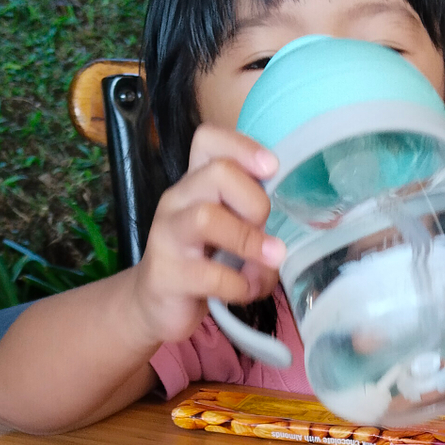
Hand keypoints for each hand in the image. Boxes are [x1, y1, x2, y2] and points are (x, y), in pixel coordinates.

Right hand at [128, 125, 284, 345]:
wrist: (157, 305)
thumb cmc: (203, 262)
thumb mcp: (230, 231)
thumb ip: (253, 220)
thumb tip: (287, 233)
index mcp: (195, 183)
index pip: (207, 139)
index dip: (243, 146)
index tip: (271, 168)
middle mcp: (177, 201)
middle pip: (217, 173)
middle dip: (255, 200)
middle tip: (266, 227)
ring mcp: (167, 236)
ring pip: (207, 217)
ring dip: (249, 241)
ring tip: (270, 260)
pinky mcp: (167, 275)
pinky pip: (209, 273)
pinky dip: (239, 285)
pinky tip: (246, 291)